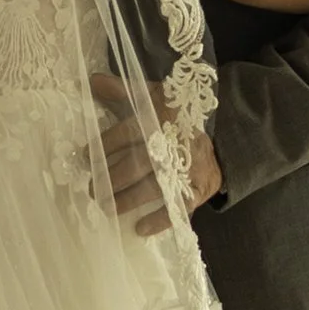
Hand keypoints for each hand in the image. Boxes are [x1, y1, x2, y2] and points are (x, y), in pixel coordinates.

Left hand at [95, 77, 219, 232]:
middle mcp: (172, 145)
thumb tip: (92, 80)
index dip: (104, 146)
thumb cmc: (176, 117)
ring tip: (106, 208)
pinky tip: (140, 229)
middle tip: (93, 189)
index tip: (86, 158)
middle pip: (136, 164)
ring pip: (153, 188)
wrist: (222, 137)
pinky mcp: (198, 189)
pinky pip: (178, 209)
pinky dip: (160, 220)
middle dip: (111, 179)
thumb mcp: (151, 96)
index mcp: (159, 119)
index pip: (127, 133)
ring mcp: (187, 169)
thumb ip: (121, 91)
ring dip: (128, 200)